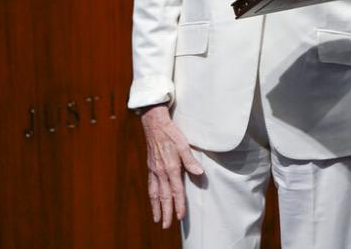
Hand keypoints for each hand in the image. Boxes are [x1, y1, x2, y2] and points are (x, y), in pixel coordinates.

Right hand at [141, 105, 203, 227]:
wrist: (154, 124)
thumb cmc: (171, 133)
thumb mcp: (184, 144)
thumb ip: (190, 160)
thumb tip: (199, 172)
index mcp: (171, 167)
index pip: (176, 190)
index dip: (179, 204)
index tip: (180, 217)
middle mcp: (161, 171)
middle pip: (164, 196)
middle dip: (166, 212)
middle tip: (166, 226)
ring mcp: (154, 170)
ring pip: (154, 193)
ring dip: (156, 207)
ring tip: (157, 219)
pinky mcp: (150, 167)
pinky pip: (150, 185)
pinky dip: (151, 196)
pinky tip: (153, 200)